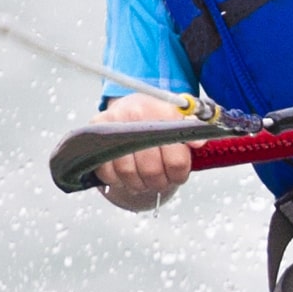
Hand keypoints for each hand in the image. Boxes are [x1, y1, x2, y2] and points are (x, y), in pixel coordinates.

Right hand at [95, 92, 193, 209]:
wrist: (130, 107)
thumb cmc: (158, 119)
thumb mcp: (180, 119)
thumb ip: (191, 130)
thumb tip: (198, 143)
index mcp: (160, 109)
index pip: (175, 156)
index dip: (179, 172)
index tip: (178, 174)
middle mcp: (134, 114)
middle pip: (151, 169)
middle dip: (159, 182)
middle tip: (161, 181)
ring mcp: (112, 124)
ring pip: (129, 174)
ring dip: (139, 184)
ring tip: (145, 180)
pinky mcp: (94, 135)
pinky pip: (108, 173)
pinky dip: (119, 181)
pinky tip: (127, 176)